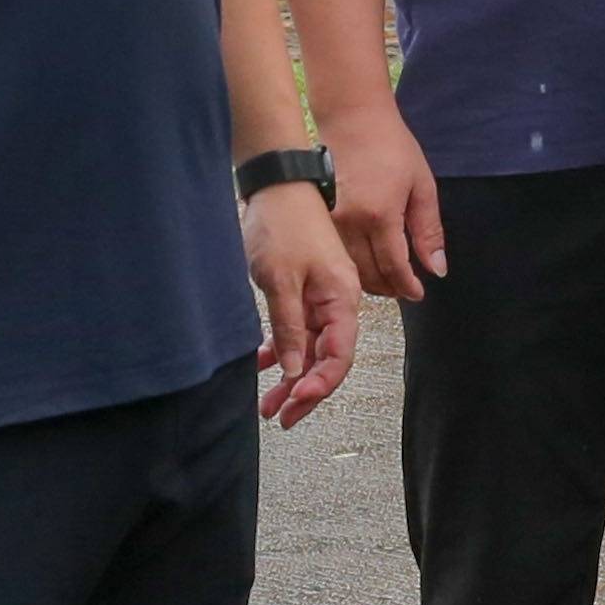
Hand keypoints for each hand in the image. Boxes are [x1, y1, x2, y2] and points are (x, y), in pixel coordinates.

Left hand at [247, 181, 360, 426]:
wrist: (277, 186)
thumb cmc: (283, 225)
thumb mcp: (281, 280)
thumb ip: (290, 327)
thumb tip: (296, 370)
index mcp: (342, 298)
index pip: (339, 355)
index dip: (320, 384)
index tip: (295, 403)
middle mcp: (337, 302)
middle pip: (327, 358)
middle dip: (304, 391)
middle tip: (280, 417)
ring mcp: (319, 299)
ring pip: (309, 349)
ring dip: (290, 378)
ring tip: (267, 406)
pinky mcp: (302, 293)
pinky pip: (295, 331)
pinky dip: (280, 350)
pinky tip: (262, 366)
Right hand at [327, 110, 442, 299]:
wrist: (352, 117)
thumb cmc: (391, 146)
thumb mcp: (421, 185)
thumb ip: (428, 231)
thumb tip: (436, 269)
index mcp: (380, 215)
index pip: (394, 267)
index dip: (407, 286)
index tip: (418, 293)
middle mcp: (350, 222)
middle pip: (368, 274)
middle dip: (389, 288)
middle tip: (404, 289)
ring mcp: (330, 220)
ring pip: (349, 267)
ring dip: (369, 280)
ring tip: (388, 280)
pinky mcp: (318, 215)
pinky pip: (336, 252)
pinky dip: (351, 264)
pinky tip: (365, 262)